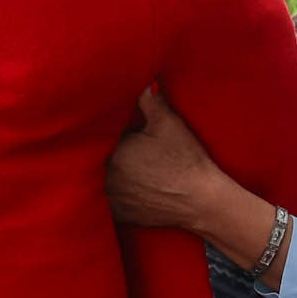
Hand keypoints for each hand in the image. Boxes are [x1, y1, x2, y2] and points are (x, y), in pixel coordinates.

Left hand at [106, 90, 237, 234]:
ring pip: (97, 182)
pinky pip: (106, 203)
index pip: (96, 136)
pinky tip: (123, 187)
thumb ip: (149, 100)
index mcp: (112, 152)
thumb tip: (140, 83)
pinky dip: (111, 195)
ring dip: (103, 174)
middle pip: (94, 160)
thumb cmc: (186, 160)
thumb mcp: (169, 123)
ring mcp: (111, 199)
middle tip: (115, 145)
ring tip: (122, 166)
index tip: (111, 126)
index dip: (103, 130)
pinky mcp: (120, 214)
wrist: (202, 200)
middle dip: (101, 151)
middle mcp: (106, 177)